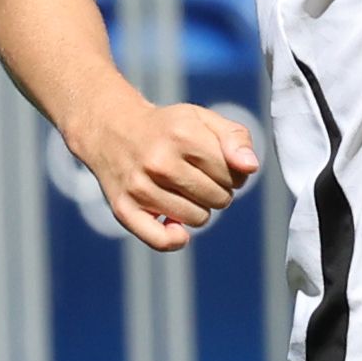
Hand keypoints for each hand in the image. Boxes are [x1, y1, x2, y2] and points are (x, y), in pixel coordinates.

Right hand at [74, 98, 258, 247]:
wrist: (112, 130)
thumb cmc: (167, 128)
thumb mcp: (202, 119)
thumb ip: (235, 138)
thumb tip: (250, 167)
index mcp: (182, 134)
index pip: (233, 172)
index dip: (235, 173)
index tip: (220, 167)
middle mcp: (159, 160)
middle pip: (218, 197)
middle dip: (218, 191)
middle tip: (202, 179)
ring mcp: (140, 186)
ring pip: (198, 219)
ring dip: (200, 210)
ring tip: (186, 193)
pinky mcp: (124, 209)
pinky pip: (161, 241)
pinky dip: (175, 239)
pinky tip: (176, 226)